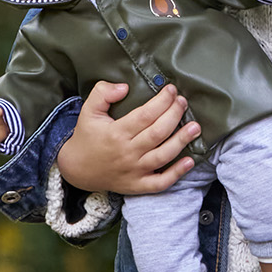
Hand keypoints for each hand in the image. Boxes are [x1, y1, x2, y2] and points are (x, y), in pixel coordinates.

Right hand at [54, 80, 198, 195]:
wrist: (76, 169)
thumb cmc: (87, 137)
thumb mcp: (88, 111)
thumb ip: (102, 93)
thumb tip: (125, 87)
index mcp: (116, 133)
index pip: (145, 115)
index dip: (162, 101)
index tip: (172, 90)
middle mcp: (127, 153)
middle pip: (157, 133)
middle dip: (174, 115)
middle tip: (184, 102)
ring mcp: (134, 171)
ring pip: (163, 156)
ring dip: (181, 141)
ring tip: (195, 127)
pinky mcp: (137, 185)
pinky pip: (160, 183)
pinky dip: (176, 174)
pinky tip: (190, 161)